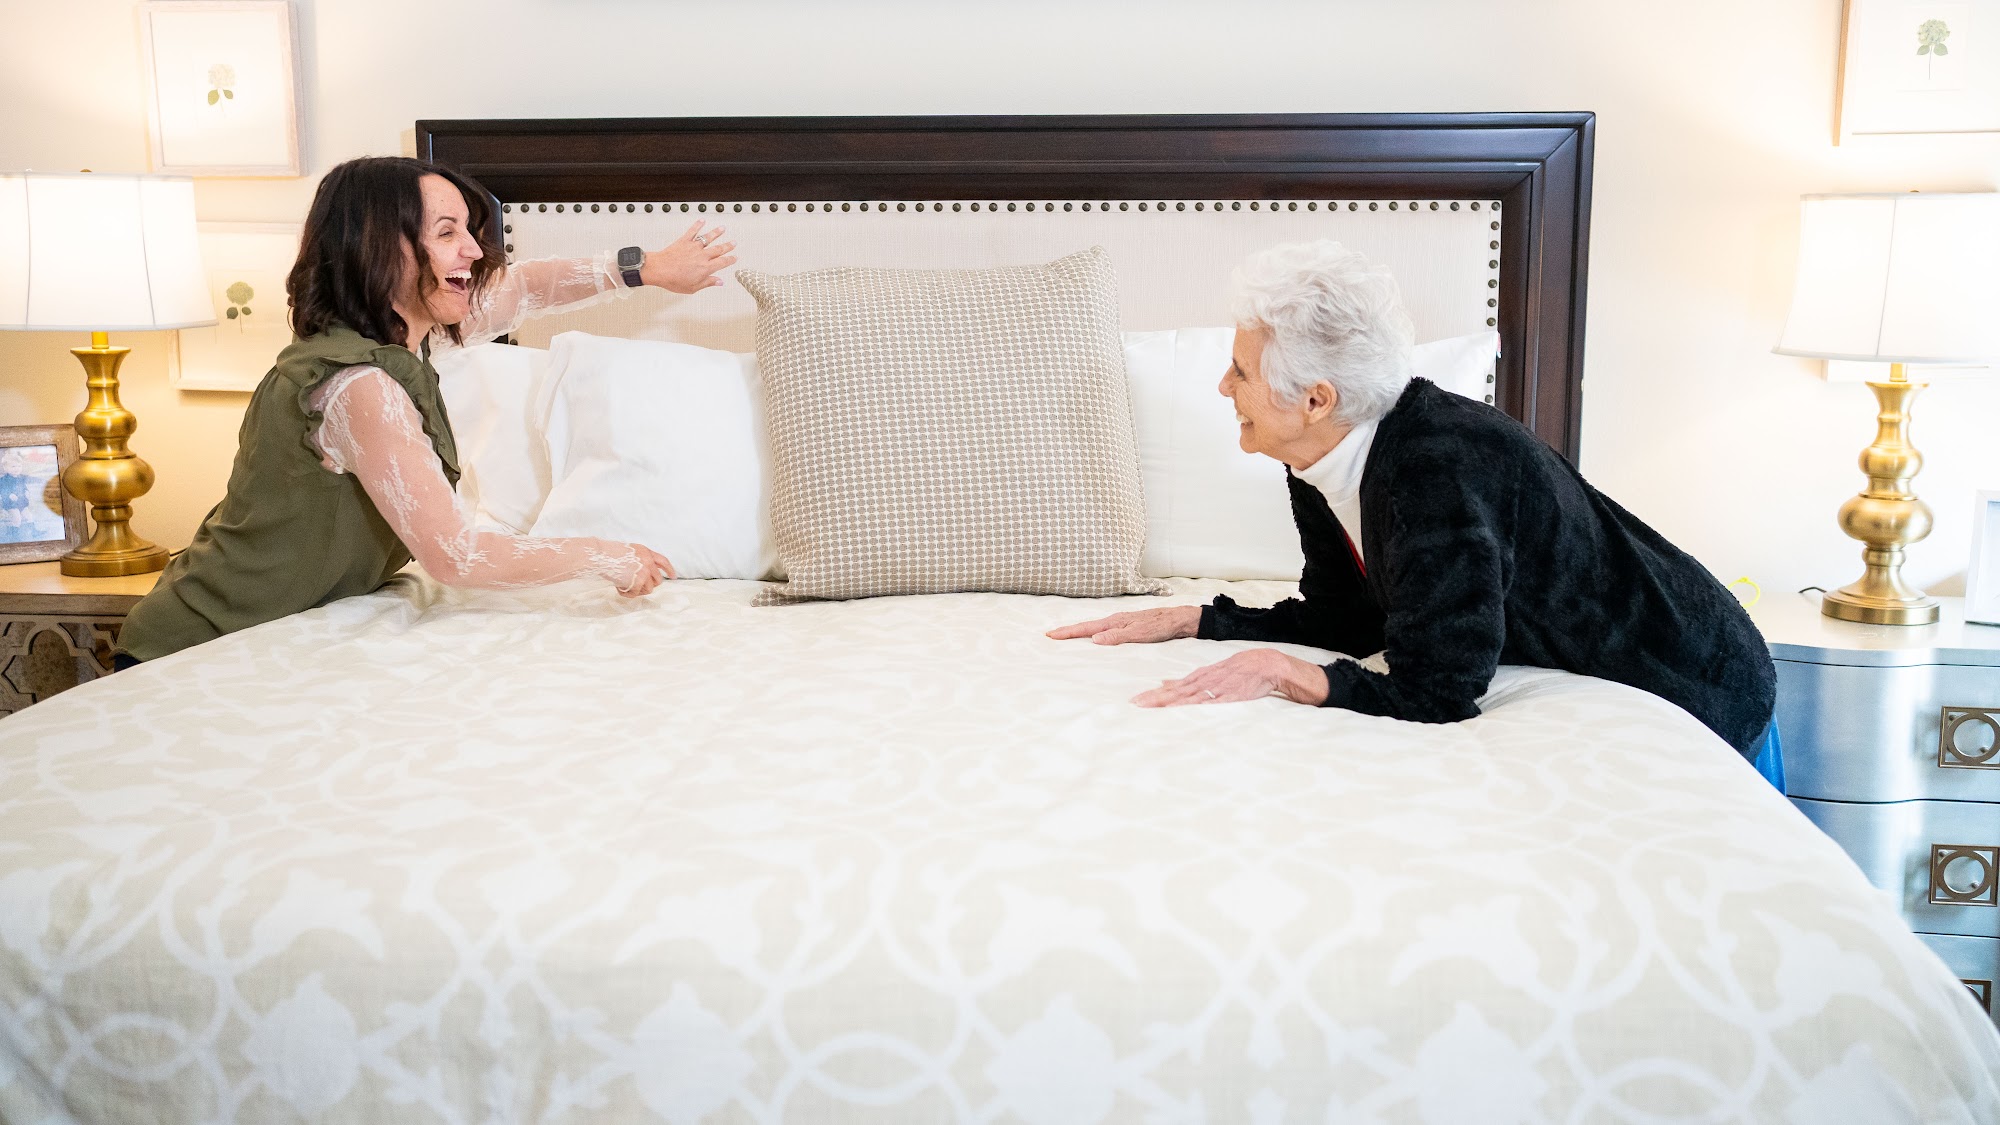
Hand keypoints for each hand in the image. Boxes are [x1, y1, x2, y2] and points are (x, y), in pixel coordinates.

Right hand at [610, 543, 675, 596]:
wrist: (601, 556)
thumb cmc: (610, 555)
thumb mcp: (630, 552)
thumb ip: (640, 560)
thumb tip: (646, 575)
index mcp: (646, 552)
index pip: (663, 561)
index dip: (669, 570)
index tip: (673, 576)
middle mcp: (648, 561)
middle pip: (658, 580)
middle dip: (650, 585)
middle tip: (637, 586)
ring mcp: (644, 572)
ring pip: (649, 589)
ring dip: (637, 590)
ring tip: (625, 586)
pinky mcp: (638, 581)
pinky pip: (636, 594)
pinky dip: (627, 593)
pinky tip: (618, 587)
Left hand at [641, 222, 737, 292]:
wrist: (659, 270)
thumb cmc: (673, 279)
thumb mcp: (693, 288)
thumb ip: (707, 283)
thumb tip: (719, 282)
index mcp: (706, 268)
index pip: (723, 262)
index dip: (730, 260)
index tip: (735, 258)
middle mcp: (702, 255)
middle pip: (719, 249)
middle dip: (728, 246)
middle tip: (733, 243)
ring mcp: (693, 247)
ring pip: (708, 238)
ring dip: (717, 233)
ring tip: (723, 229)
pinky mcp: (684, 241)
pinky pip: (692, 231)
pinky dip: (698, 225)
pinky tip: (702, 221)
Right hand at [1046, 605, 1202, 644]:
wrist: (1179, 620)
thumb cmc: (1161, 626)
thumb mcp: (1140, 634)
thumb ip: (1117, 636)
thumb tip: (1094, 639)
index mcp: (1115, 622)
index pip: (1086, 628)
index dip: (1068, 632)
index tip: (1051, 634)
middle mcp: (1116, 620)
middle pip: (1087, 626)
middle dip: (1069, 631)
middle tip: (1052, 635)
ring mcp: (1121, 622)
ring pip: (1095, 628)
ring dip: (1080, 632)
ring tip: (1067, 636)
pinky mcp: (1128, 626)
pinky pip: (1104, 630)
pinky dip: (1093, 633)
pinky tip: (1094, 637)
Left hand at [1131, 649, 1329, 707]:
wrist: (1268, 664)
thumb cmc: (1240, 669)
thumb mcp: (1210, 671)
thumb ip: (1187, 681)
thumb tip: (1163, 683)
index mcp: (1200, 676)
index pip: (1172, 687)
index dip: (1153, 694)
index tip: (1135, 701)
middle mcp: (1205, 682)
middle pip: (1175, 692)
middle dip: (1155, 699)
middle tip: (1136, 705)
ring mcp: (1217, 689)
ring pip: (1189, 697)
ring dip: (1170, 702)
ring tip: (1152, 708)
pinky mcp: (1230, 696)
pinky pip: (1211, 703)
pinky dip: (1197, 705)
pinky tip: (1185, 709)